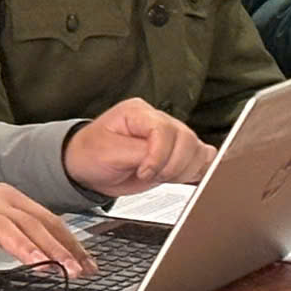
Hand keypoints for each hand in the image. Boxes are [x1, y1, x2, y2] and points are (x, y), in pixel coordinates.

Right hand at [0, 178, 91, 277]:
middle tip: (74, 270)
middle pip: (30, 222)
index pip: (47, 220)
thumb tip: (56, 253)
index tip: (89, 266)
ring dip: (22, 244)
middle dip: (55, 247)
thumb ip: (21, 232)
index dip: (70, 243)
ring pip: (0, 224)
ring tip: (39, 262)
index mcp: (9, 200)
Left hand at [64, 98, 215, 196]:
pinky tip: (180, 177)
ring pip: (198, 150)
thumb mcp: (108, 153)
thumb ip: (140, 154)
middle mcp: (158, 121)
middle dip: (172, 166)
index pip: (165, 130)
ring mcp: (171, 137)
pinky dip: (197, 171)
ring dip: (184, 170)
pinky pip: (202, 158)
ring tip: (160, 177)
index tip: (144, 172)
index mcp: (138, 113)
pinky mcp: (178, 154)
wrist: (88, 168)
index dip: (159, 156)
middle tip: (150, 176)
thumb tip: (166, 157)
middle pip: (187, 140)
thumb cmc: (90, 155)